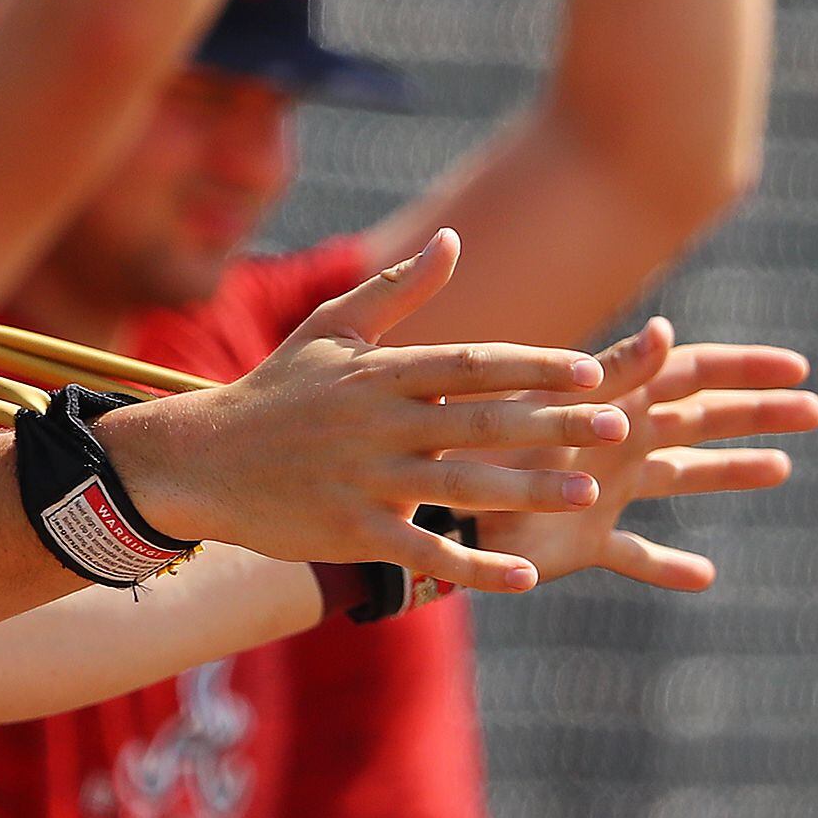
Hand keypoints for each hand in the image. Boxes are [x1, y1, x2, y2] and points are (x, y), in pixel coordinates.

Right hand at [98, 230, 622, 595]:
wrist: (198, 460)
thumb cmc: (271, 392)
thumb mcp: (328, 331)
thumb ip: (397, 291)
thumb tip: (453, 241)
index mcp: (378, 373)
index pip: (469, 363)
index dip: (532, 366)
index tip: (592, 369)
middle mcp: (377, 422)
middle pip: (478, 421)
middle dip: (552, 423)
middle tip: (619, 425)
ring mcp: (363, 478)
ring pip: (459, 484)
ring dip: (528, 489)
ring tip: (592, 492)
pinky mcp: (349, 528)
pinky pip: (420, 549)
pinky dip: (471, 565)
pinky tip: (521, 576)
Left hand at [459, 316, 817, 588]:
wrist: (432, 506)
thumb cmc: (487, 448)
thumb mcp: (558, 408)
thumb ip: (614, 373)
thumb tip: (668, 329)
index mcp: (608, 404)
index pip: (688, 375)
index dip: (743, 369)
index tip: (800, 366)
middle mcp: (611, 443)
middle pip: (698, 420)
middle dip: (754, 412)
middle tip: (816, 410)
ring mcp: (602, 492)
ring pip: (679, 478)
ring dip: (730, 472)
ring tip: (782, 470)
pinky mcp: (583, 542)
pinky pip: (636, 555)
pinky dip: (667, 565)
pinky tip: (704, 576)